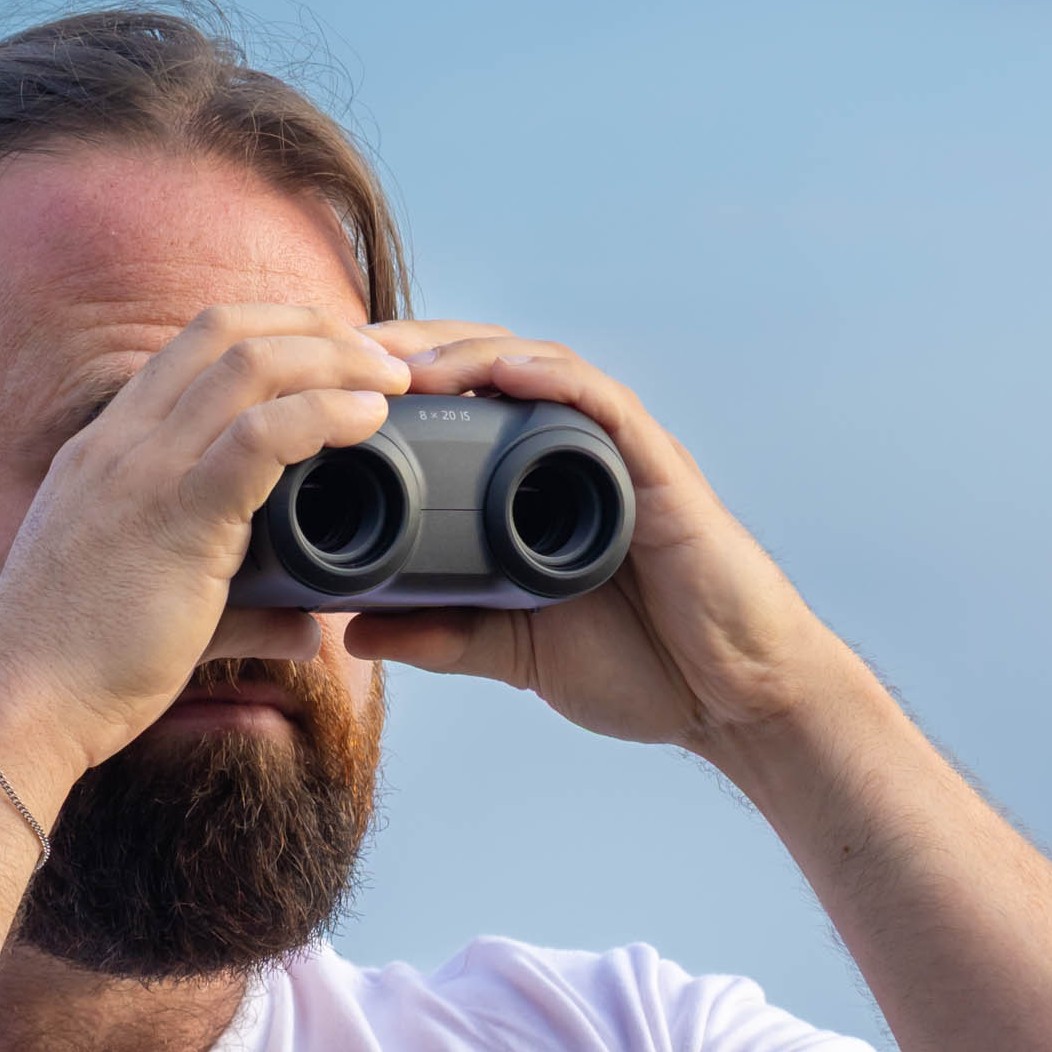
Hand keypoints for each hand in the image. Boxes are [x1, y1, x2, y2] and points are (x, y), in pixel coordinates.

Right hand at [0, 305, 410, 776]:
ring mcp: (145, 471)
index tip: (333, 357)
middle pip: (227, 331)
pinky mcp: (177, 516)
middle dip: (315, 328)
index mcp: (107, 448)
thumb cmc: (77, 666)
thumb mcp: (156, 609)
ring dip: (335, 358)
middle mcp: (121, 442)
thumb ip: (240, 608)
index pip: (193, 346)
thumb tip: (306, 628)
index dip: (273, 332)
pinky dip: (326, 413)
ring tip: (390, 381)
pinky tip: (368, 420)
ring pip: (252, 366)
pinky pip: (262, 436)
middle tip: (381, 358)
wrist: (20, 703)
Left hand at [341, 324, 829, 752]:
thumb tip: (354, 632)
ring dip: (468, 354)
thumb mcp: (515, 651)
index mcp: (534, 487)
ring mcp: (617, 456)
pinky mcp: (659, 470)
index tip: (318, 390)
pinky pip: (605, 406)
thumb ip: (444, 635)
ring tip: (403, 359)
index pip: (457, 411)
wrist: (733, 700)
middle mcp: (573, 455)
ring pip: (537, 371)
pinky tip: (508, 370)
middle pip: (486, 370)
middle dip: (412, 350)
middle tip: (338, 351)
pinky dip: (556, 380)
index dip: (390, 390)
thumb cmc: (643, 667)